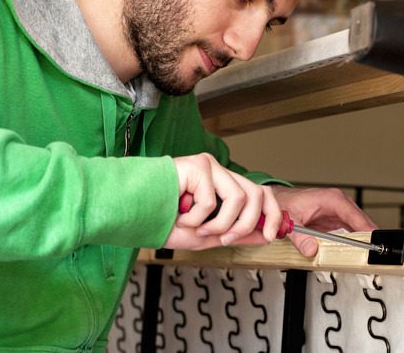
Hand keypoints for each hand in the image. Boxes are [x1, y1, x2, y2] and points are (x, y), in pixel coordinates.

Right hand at [164, 153, 281, 249]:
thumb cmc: (160, 221)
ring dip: (218, 224)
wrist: (131, 214)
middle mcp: (219, 173)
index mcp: (223, 186)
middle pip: (257, 193)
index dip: (273, 214)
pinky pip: (210, 201)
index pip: (260, 193)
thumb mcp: (206, 236)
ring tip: (195, 227)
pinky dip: (195, 218)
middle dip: (247, 223)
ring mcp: (208, 167)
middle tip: (224, 238)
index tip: (272, 235)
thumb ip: (235, 234)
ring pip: (238, 198)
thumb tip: (265, 234)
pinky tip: (179, 214)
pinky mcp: (196, 166)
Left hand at [271, 186, 378, 256]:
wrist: (279, 201)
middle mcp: (340, 204)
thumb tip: (311, 250)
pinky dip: (355, 241)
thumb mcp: (291, 221)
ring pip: (359, 227)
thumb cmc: (287, 203)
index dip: (366, 228)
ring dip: (363, 240)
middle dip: (369, 237)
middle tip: (373, 254)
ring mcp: (340, 212)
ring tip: (368, 255)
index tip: (373, 242)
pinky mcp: (338, 221)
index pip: (354, 215)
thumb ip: (300, 237)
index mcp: (332, 199)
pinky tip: (356, 251)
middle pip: (362, 221)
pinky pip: (352, 232)